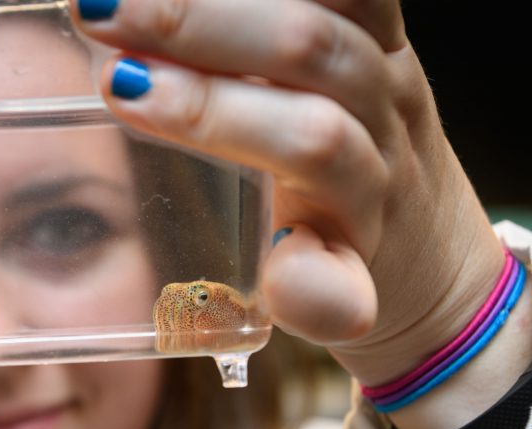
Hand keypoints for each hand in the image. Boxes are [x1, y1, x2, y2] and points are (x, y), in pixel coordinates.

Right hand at [70, 0, 511, 387]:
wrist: (432, 248)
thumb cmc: (361, 269)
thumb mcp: (337, 296)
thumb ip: (315, 294)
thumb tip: (284, 281)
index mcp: (367, 189)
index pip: (304, 138)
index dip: (215, 110)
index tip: (126, 92)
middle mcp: (387, 113)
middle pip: (307, 48)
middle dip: (198, 24)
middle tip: (99, 13)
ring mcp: (390, 58)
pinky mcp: (380, 26)